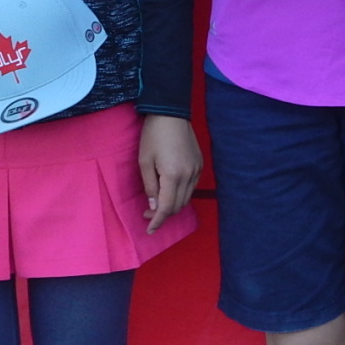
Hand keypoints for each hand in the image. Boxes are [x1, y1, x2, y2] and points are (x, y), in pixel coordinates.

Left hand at [138, 114, 201, 233]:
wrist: (171, 114)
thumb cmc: (153, 136)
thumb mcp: (144, 162)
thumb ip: (150, 187)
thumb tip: (154, 207)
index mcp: (173, 176)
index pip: (167, 208)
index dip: (158, 222)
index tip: (149, 230)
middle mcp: (189, 176)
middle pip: (178, 206)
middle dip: (163, 215)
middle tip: (147, 214)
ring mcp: (197, 170)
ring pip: (186, 198)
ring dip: (173, 205)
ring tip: (158, 204)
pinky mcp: (200, 164)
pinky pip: (191, 187)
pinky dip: (181, 194)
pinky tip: (170, 191)